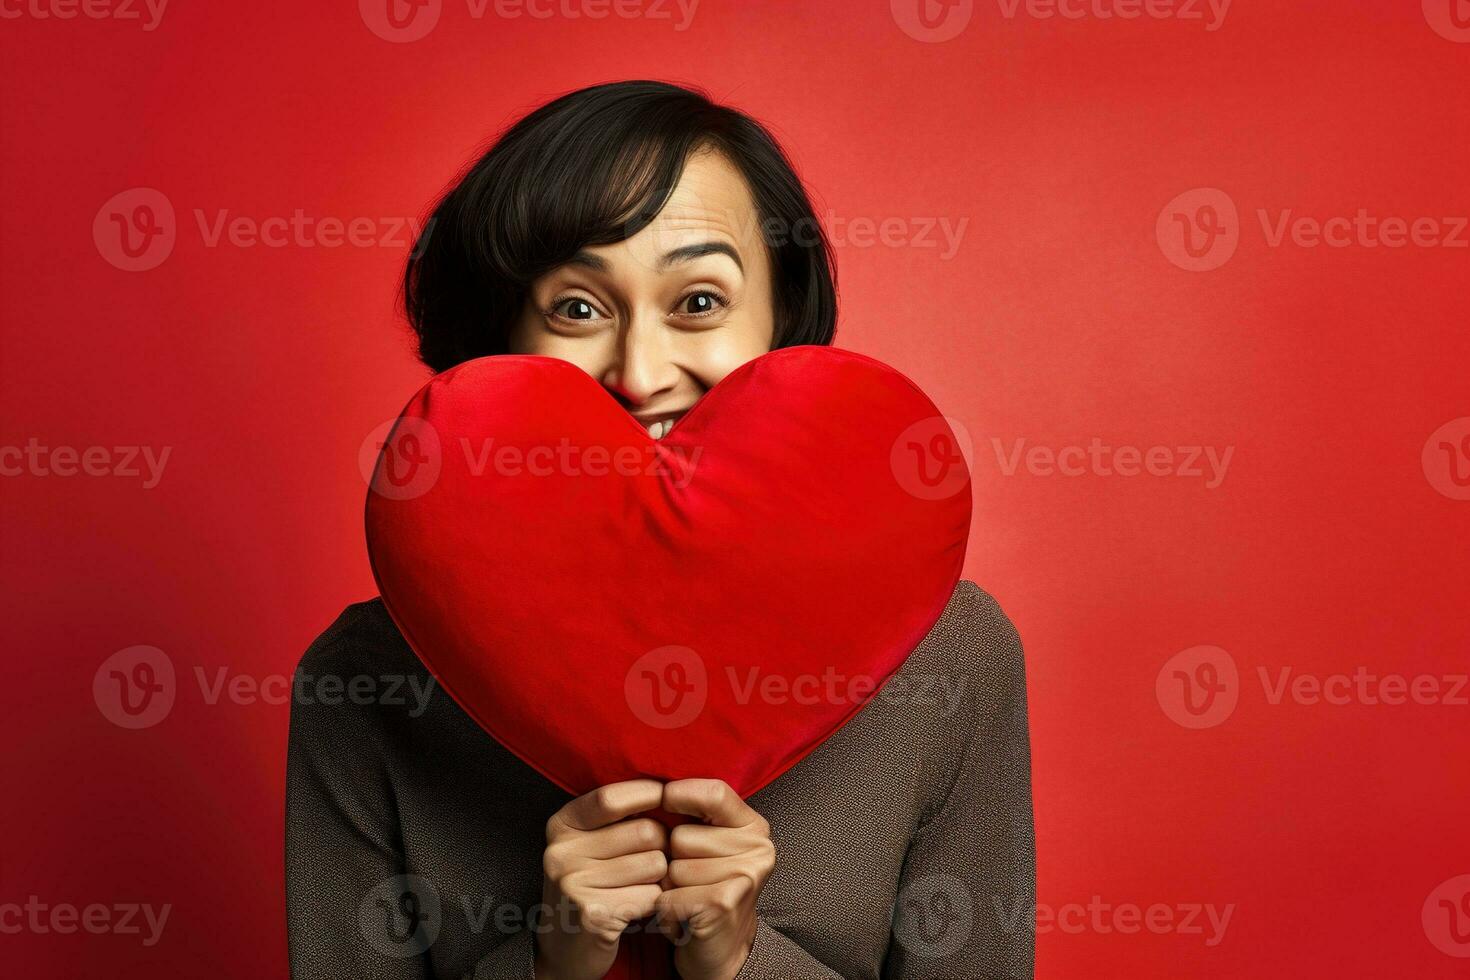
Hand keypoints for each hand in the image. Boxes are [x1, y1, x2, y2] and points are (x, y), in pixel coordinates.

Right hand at [534, 779, 668, 979]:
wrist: (566, 949)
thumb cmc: (592, 885)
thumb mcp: (590, 843)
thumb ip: (619, 815)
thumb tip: (669, 786)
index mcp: (562, 825)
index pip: (612, 797)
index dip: (649, 794)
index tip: (666, 799)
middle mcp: (562, 852)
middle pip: (645, 831)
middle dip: (660, 846)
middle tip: (650, 862)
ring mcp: (574, 884)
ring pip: (656, 863)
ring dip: (659, 878)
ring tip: (641, 886)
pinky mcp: (593, 915)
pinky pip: (652, 896)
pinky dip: (654, 902)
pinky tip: (636, 907)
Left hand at [653, 778, 775, 979]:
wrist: (722, 950)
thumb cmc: (706, 889)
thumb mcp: (711, 844)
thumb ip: (697, 813)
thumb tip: (654, 783)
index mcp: (754, 826)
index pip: (714, 793)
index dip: (680, 795)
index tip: (664, 804)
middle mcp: (758, 849)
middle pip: (682, 835)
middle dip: (671, 859)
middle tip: (687, 880)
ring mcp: (743, 877)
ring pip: (672, 866)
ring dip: (668, 887)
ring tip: (686, 898)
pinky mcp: (723, 904)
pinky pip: (669, 895)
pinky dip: (665, 909)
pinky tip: (682, 916)